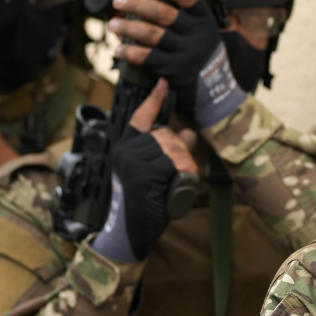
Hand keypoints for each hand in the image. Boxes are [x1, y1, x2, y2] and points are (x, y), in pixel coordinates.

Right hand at [91, 80, 197, 261]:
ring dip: (183, 166)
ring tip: (172, 184)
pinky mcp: (144, 172)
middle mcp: (127, 150)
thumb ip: (172, 150)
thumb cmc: (146, 202)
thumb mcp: (158, 172)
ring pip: (175, 149)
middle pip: (168, 135)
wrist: (132, 232)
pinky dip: (182, 176)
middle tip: (175, 175)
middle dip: (180, 153)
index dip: (154, 100)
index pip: (141, 117)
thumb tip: (189, 131)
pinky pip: (177, 164)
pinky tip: (172, 188)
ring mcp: (134, 160)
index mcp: (126, 147)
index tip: (163, 83)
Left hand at [109, 0, 225, 123]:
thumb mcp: (201, 32)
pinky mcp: (175, 70)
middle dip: (137, 5)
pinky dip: (130, 52)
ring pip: (152, 34)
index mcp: (204, 20)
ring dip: (128, 28)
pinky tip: (119, 49)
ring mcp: (186, 53)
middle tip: (119, 0)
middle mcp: (197, 34)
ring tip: (114, 24)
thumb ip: (180, 18)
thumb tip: (140, 5)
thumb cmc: (200, 54)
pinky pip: (148, 57)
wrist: (214, 89)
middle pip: (163, 14)